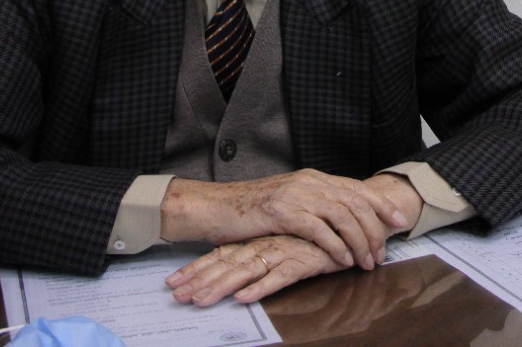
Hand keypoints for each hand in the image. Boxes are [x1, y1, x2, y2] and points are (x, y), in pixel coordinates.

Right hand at [160, 169, 410, 269]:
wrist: (216, 207)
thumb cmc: (252, 209)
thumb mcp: (290, 201)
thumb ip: (315, 204)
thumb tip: (343, 218)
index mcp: (313, 177)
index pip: (356, 188)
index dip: (380, 204)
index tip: (399, 221)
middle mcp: (309, 182)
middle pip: (355, 203)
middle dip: (374, 230)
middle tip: (381, 254)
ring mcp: (296, 195)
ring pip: (342, 216)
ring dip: (359, 241)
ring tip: (366, 262)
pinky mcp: (282, 212)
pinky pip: (319, 230)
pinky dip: (336, 246)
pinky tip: (343, 260)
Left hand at [166, 235, 345, 306]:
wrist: (349, 222)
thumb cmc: (314, 237)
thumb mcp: (281, 245)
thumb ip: (260, 256)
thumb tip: (234, 276)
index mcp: (257, 240)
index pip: (220, 255)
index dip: (196, 269)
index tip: (172, 283)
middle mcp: (265, 243)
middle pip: (226, 264)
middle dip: (199, 281)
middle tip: (176, 296)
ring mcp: (283, 250)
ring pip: (246, 270)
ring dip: (222, 286)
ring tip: (201, 300)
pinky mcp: (303, 260)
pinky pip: (279, 276)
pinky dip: (261, 287)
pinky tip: (244, 298)